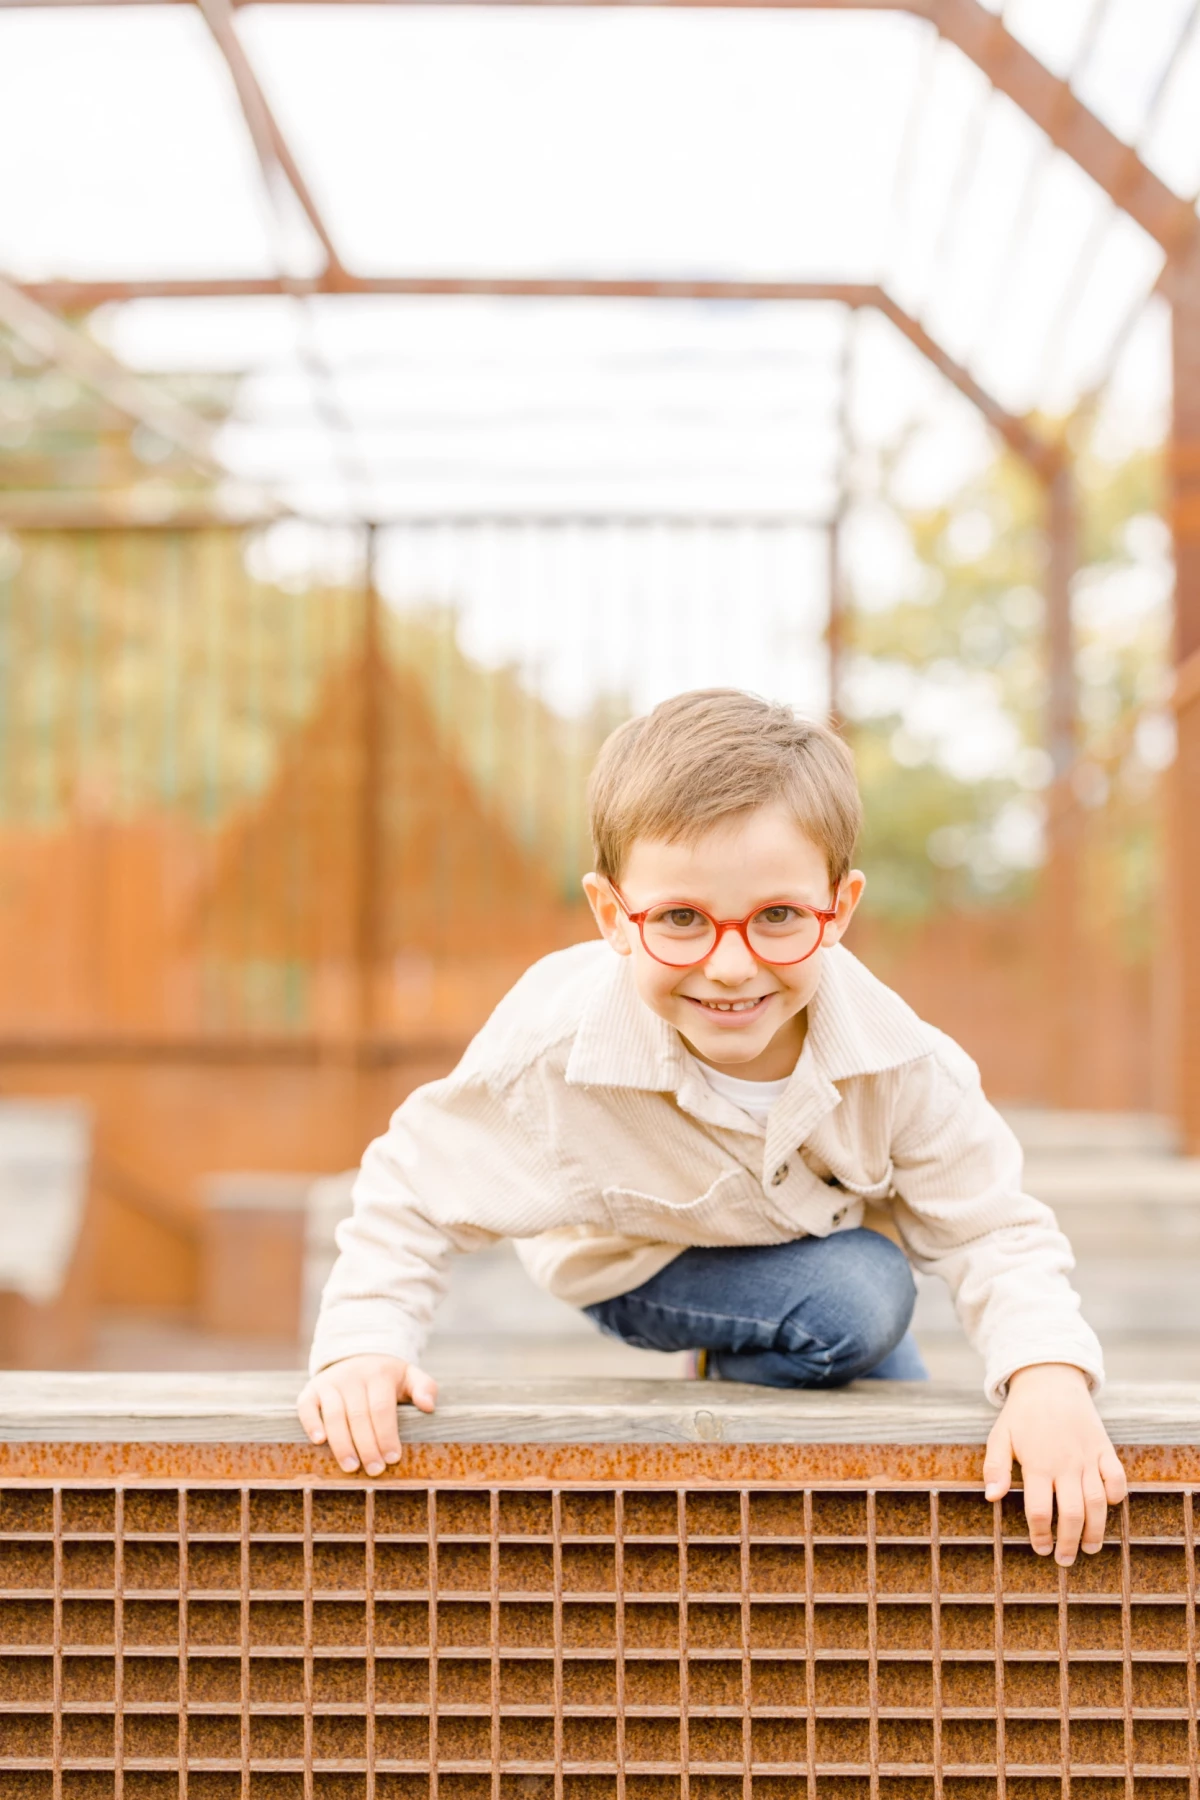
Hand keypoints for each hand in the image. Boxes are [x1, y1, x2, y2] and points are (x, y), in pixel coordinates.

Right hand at [297, 1354, 436, 1474]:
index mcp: (379, 1374)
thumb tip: (428, 1406)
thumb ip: (424, 1387)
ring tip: (351, 1467)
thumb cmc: (387, 1376)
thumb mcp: (409, 1375)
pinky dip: (311, 1423)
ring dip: (342, 1443)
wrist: (356, 1354)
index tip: (392, 1458)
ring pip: (334, 1415)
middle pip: (359, 1416)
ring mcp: (330, 1382)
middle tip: (375, 1470)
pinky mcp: (312, 1389)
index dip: (386, 1435)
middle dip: (367, 1446)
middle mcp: (352, 1376)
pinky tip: (319, 1442)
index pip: (381, 1408)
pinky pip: (307, 1406)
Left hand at [983, 1362, 1126, 1565]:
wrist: (1050, 1379)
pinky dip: (1116, 1494)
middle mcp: (1064, 1463)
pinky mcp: (1103, 1448)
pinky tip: (1109, 1507)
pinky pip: (1116, 1477)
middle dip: (1068, 1542)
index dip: (1040, 1535)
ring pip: (1096, 1502)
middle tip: (1064, 1560)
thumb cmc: (1022, 1413)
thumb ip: (994, 1467)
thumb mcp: (1000, 1435)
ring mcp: (1087, 1456)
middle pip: (1072, 1513)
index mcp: (1037, 1463)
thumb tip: (991, 1498)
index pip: (1039, 1510)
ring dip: (1095, 1529)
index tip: (1040, 1548)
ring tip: (1090, 1548)